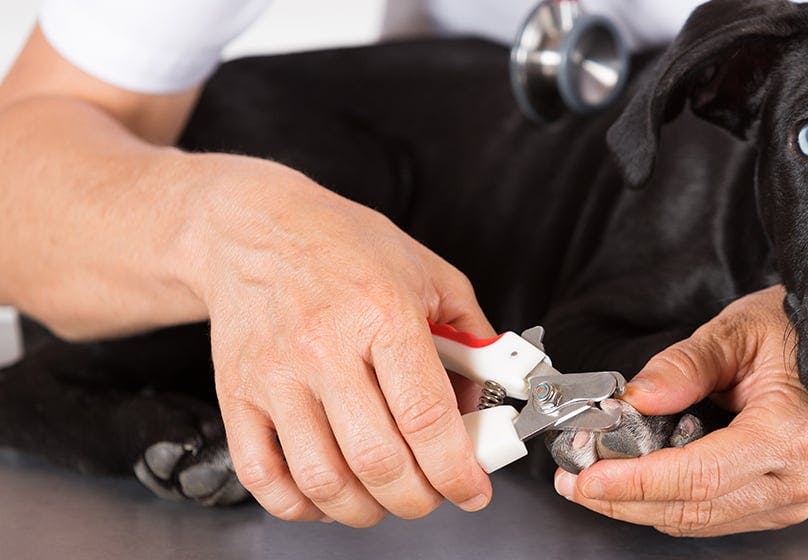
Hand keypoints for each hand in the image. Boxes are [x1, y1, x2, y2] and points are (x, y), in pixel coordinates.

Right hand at [181, 155, 493, 525]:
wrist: (254, 228)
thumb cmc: (343, 245)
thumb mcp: (428, 272)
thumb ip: (469, 336)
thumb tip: (485, 399)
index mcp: (381, 314)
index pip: (425, 415)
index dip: (456, 469)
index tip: (473, 489)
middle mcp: (323, 347)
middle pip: (376, 460)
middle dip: (418, 498)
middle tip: (433, 494)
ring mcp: (275, 375)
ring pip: (322, 479)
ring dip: (365, 509)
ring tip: (386, 496)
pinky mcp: (237, 395)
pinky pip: (264, 476)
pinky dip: (300, 505)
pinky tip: (329, 495)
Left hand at [552, 286, 807, 535]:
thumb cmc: (800, 332)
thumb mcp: (739, 329)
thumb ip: (684, 365)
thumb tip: (637, 398)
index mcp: (789, 434)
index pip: (698, 477)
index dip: (635, 483)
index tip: (586, 479)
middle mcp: (794, 479)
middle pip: (690, 510)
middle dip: (622, 499)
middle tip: (573, 479)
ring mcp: (789, 498)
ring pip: (695, 521)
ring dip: (638, 504)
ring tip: (594, 477)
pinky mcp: (777, 502)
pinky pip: (710, 515)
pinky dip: (667, 501)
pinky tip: (637, 479)